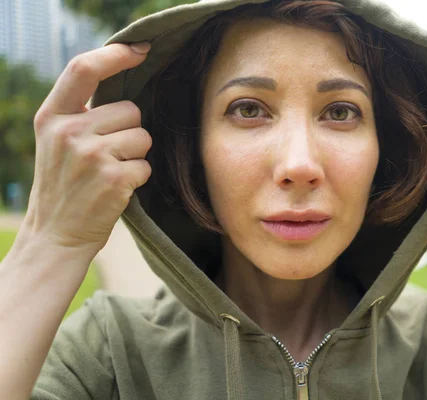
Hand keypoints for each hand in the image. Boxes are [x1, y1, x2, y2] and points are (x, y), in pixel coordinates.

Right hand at [24, 43, 152, 257]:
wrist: (56, 234)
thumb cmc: (64, 185)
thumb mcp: (57, 141)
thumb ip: (81, 113)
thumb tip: (122, 82)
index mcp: (52, 117)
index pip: (83, 70)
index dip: (114, 55)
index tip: (139, 50)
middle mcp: (68, 132)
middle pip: (130, 110)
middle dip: (129, 131)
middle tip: (107, 156)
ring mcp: (90, 155)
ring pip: (143, 137)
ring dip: (135, 155)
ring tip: (110, 172)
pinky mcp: (113, 179)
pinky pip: (147, 165)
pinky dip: (139, 178)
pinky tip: (117, 189)